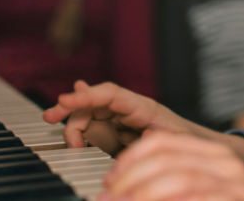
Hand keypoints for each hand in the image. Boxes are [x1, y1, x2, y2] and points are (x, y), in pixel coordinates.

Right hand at [43, 80, 190, 153]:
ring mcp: (119, 121)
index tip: (65, 99)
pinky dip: (80, 135)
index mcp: (142, 107)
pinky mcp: (114, 135)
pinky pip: (91, 131)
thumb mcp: (174, 141)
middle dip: (70, 108)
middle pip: (92, 103)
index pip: (110, 94)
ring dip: (74, 129)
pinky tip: (74, 139)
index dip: (86, 95)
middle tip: (49, 117)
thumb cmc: (186, 141)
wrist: (195, 148)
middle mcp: (127, 110)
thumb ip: (156, 140)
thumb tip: (140, 138)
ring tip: (74, 147)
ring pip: (87, 118)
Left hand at [101, 132, 243, 200]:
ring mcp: (237, 184)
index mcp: (212, 155)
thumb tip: (121, 194)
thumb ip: (169, 188)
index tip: (110, 180)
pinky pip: (198, 199)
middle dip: (130, 179)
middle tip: (109, 198)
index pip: (164, 142)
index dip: (131, 159)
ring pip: (180, 179)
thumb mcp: (199, 194)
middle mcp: (225, 163)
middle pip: (166, 158)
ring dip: (143, 195)